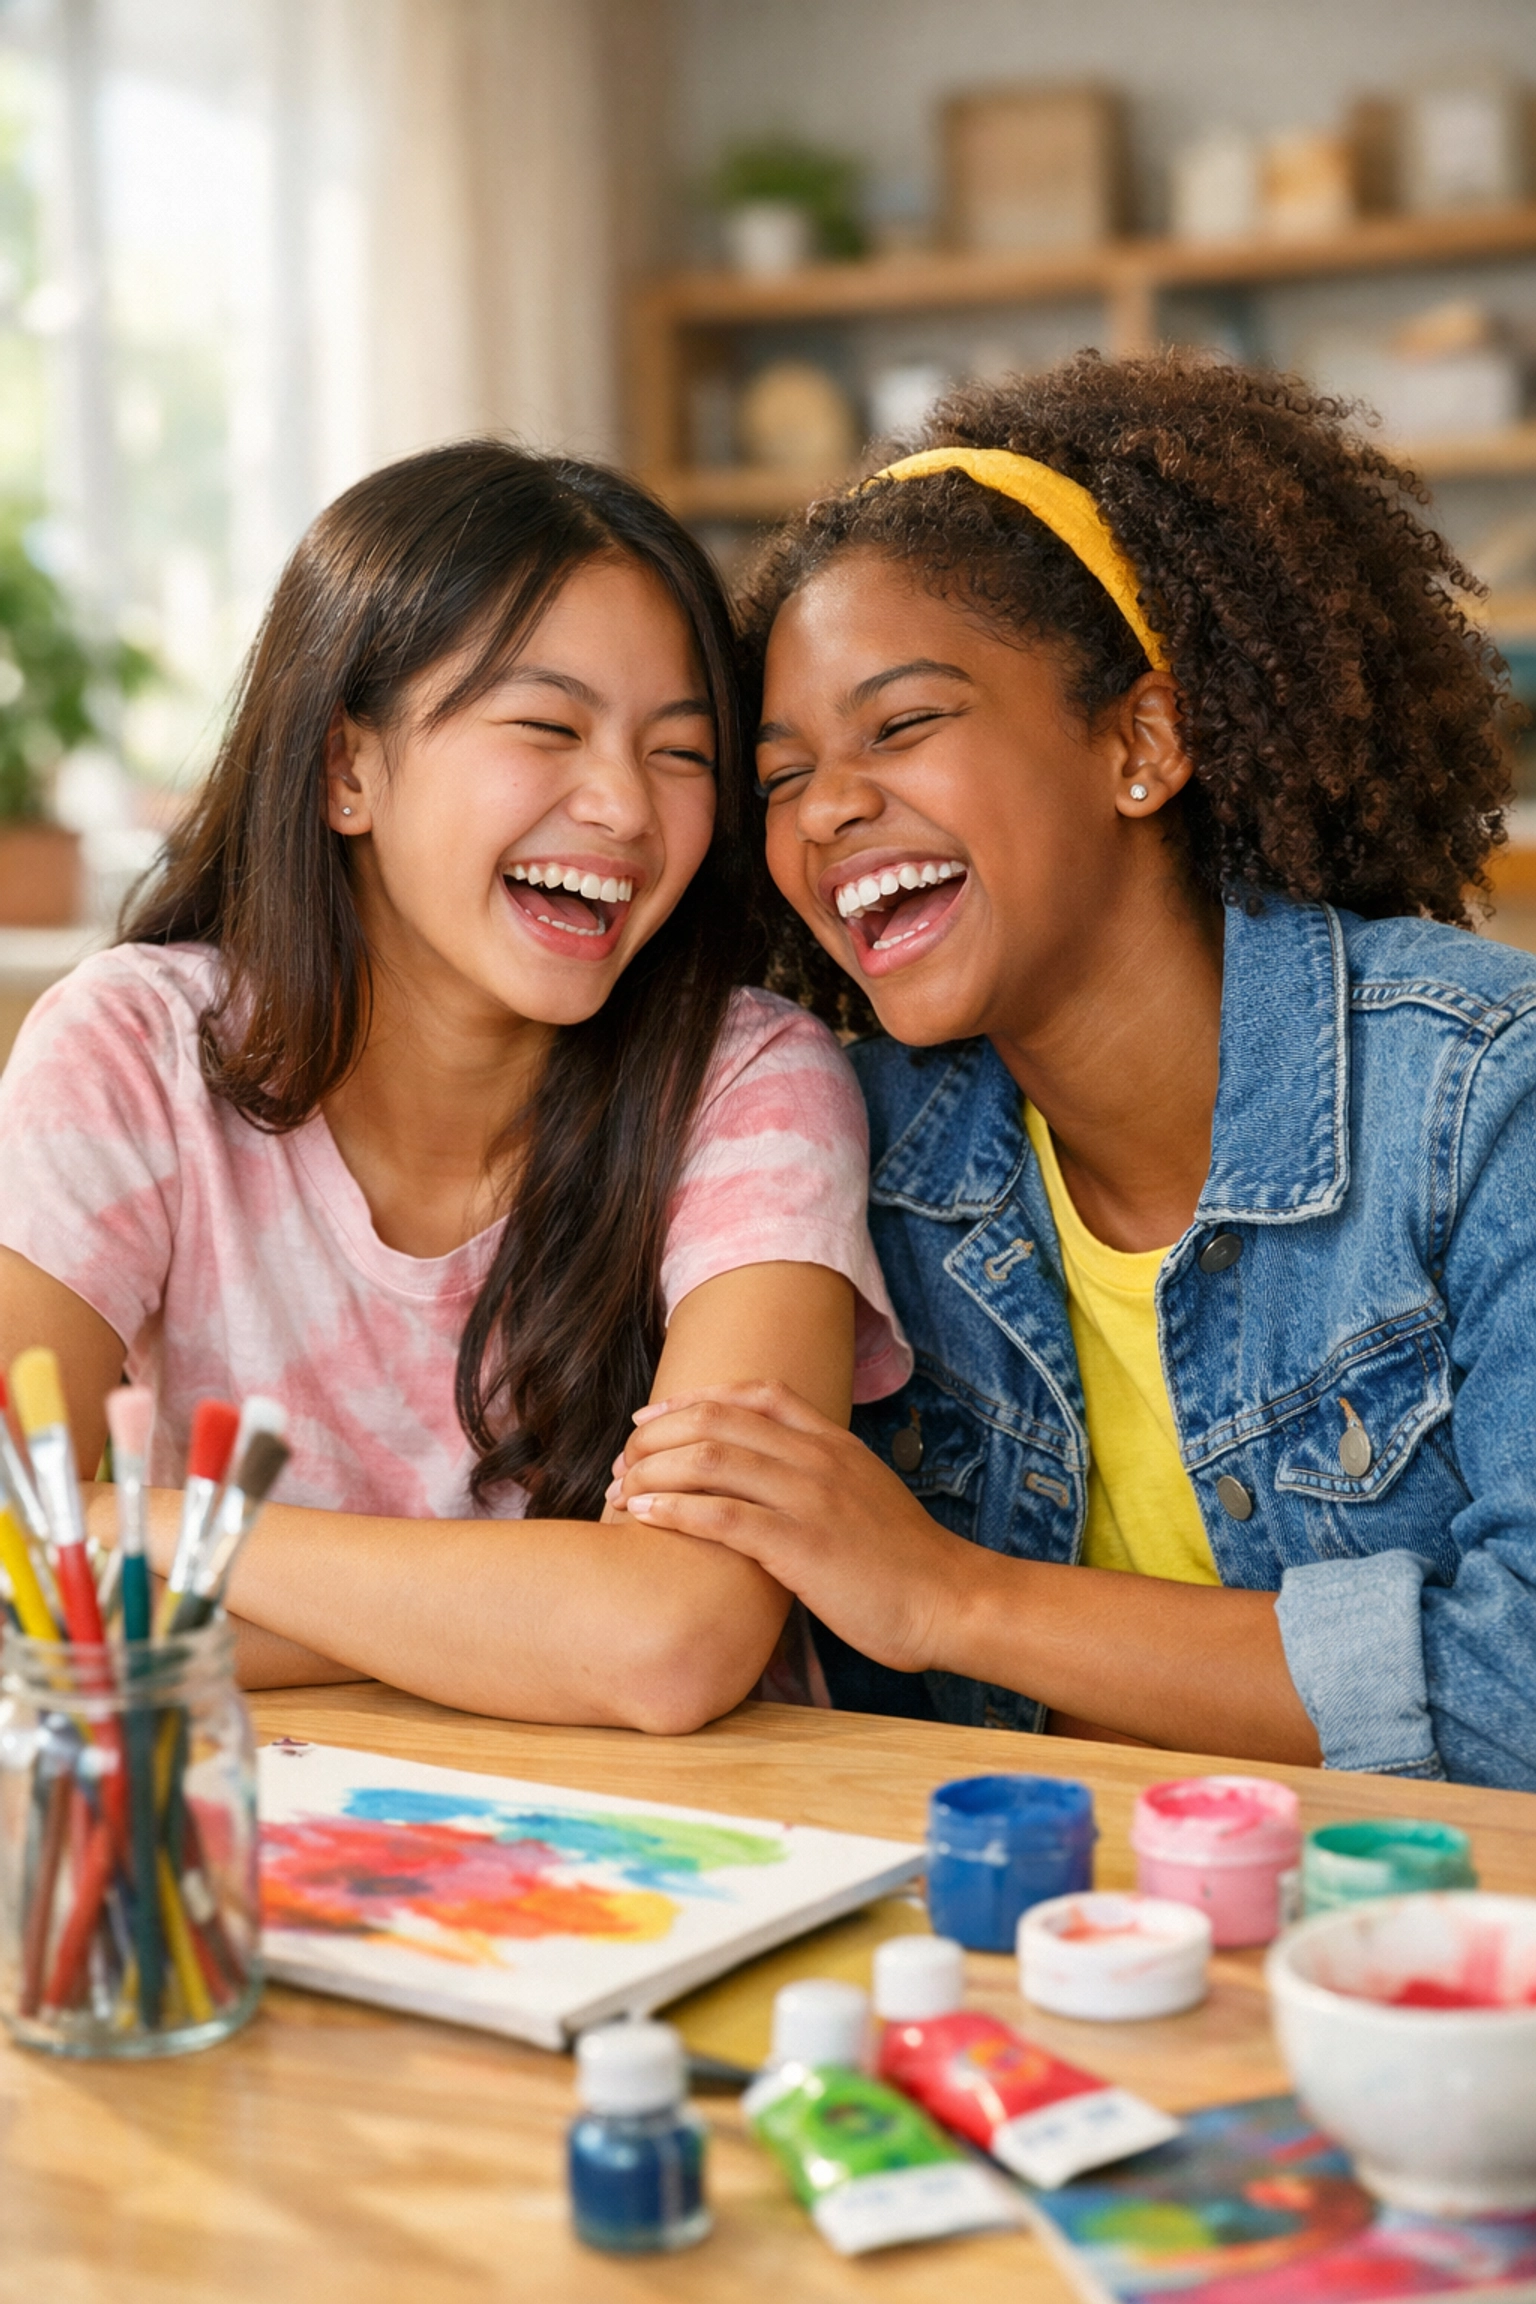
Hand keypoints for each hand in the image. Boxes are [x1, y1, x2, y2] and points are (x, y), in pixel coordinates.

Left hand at [611, 1382, 982, 1674]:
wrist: (949, 1601)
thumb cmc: (905, 1562)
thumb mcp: (865, 1496)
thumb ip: (820, 1476)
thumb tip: (770, 1480)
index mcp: (834, 1443)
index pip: (757, 1395)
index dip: (696, 1398)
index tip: (654, 1417)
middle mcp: (817, 1458)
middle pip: (720, 1418)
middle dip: (661, 1432)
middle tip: (625, 1456)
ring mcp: (809, 1498)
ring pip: (712, 1458)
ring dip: (654, 1468)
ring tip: (622, 1486)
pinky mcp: (800, 1546)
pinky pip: (721, 1515)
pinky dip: (673, 1509)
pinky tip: (643, 1515)